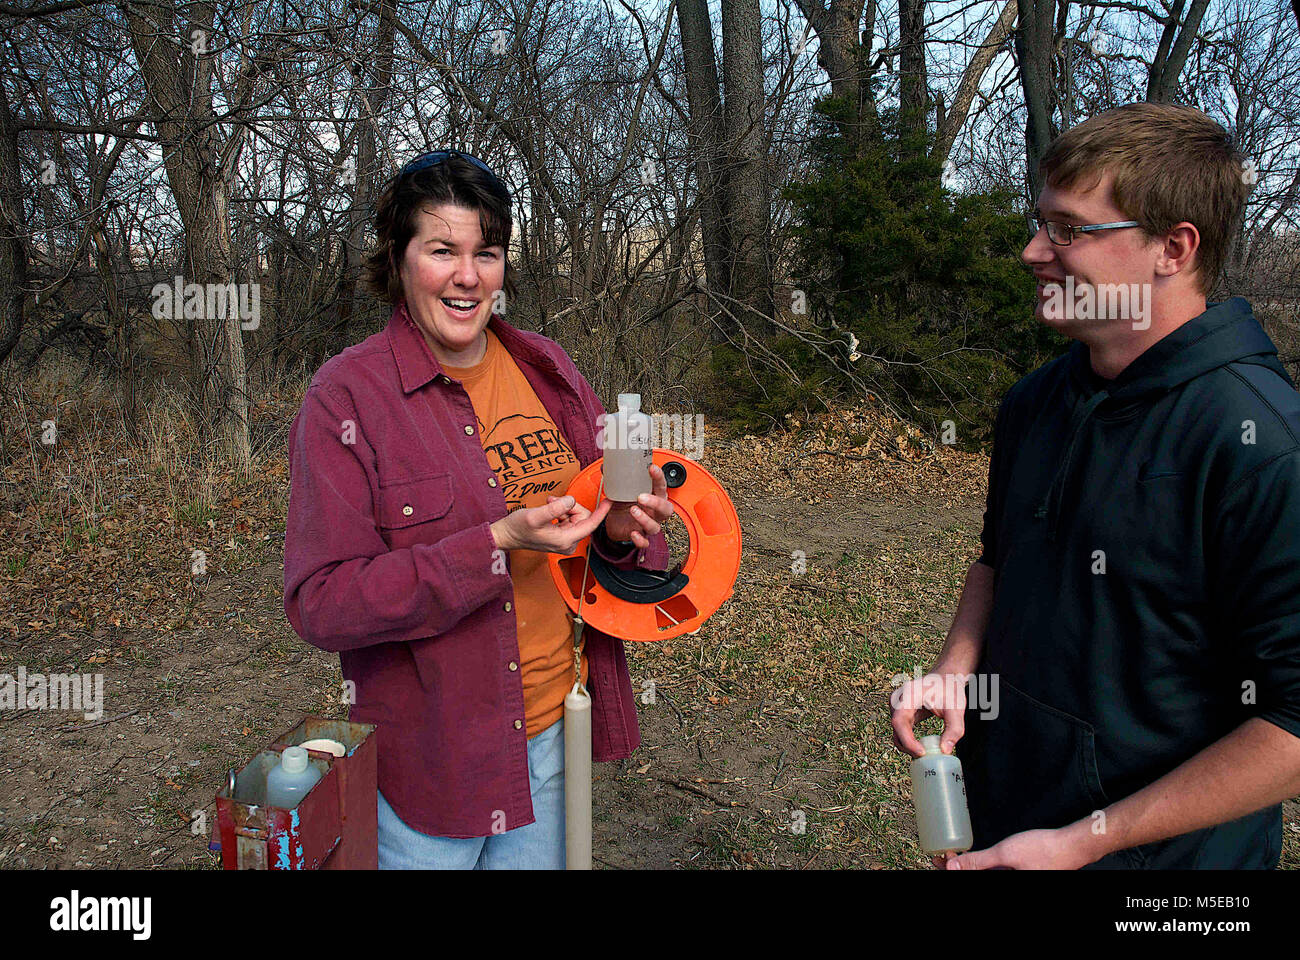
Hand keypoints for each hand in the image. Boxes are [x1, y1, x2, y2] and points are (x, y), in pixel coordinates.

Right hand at [491, 495, 610, 554]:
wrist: (506, 535)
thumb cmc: (517, 528)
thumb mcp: (534, 516)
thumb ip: (555, 508)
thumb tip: (570, 501)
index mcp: (565, 541)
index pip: (590, 525)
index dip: (601, 512)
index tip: (610, 501)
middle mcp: (567, 543)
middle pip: (582, 517)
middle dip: (569, 506)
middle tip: (553, 501)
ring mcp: (564, 540)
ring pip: (575, 516)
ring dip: (563, 507)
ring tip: (548, 505)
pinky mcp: (560, 535)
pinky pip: (568, 518)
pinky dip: (560, 510)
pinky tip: (549, 510)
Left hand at [601, 462, 673, 549]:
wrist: (615, 523)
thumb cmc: (624, 504)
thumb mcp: (621, 489)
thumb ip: (616, 478)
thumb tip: (606, 466)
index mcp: (654, 497)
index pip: (661, 486)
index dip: (659, 477)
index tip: (651, 468)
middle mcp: (654, 512)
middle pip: (666, 509)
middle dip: (656, 502)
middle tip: (641, 497)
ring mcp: (648, 525)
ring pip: (655, 526)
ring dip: (645, 519)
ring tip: (633, 510)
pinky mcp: (640, 536)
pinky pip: (645, 542)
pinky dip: (640, 539)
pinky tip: (633, 533)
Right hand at [889, 668, 967, 757]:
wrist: (946, 678)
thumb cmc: (950, 690)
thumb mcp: (956, 709)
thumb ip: (954, 730)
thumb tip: (944, 750)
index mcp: (909, 694)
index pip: (899, 721)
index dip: (907, 740)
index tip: (922, 752)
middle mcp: (898, 699)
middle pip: (895, 728)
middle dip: (908, 746)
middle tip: (926, 755)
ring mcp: (897, 706)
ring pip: (896, 732)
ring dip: (908, 745)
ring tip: (926, 752)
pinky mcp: (901, 712)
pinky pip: (900, 730)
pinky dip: (909, 741)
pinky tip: (921, 747)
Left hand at [940, 827, 1090, 869]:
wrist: (1071, 847)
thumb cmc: (1043, 850)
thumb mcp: (1005, 854)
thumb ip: (979, 862)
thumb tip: (952, 866)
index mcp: (1004, 884)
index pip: (969, 880)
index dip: (949, 871)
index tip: (935, 860)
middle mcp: (1007, 883)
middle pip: (974, 877)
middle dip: (955, 869)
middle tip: (938, 856)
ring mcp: (1012, 878)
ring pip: (982, 875)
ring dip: (966, 867)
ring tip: (950, 856)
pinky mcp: (1016, 873)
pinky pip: (992, 872)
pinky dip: (980, 866)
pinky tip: (971, 857)